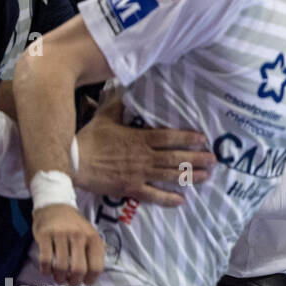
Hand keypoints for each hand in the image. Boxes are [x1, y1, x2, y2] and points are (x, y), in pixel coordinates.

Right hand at [33, 203, 104, 285]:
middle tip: (69, 282)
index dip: (90, 279)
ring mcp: (62, 235)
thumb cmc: (75, 227)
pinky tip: (46, 271)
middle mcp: (79, 236)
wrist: (56, 207)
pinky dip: (45, 270)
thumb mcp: (90, 236)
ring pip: (60, 266)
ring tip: (58, 277)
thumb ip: (93, 253)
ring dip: (58, 277)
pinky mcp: (45, 235)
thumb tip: (90, 277)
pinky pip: (45, 259)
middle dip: (73, 281)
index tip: (85, 282)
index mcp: (94, 238)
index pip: (96, 266)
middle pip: (78, 269)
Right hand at [74, 95, 214, 205]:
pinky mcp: (130, 189)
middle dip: (196, 158)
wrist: (72, 163)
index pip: (169, 138)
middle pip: (175, 157)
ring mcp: (138, 174)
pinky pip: (152, 195)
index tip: (203, 138)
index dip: (187, 138)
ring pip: (169, 176)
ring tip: (206, 177)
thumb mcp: (105, 117)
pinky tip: (182, 200)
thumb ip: (117, 103)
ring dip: (189, 176)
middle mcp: (143, 157)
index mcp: (139, 139)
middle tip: (214, 160)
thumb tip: (122, 85)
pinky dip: (167, 199)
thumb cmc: (89, 139)